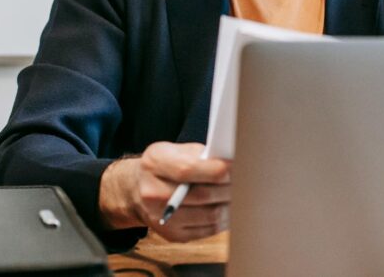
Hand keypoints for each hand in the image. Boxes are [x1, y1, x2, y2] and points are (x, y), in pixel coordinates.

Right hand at [98, 141, 230, 241]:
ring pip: (209, 215)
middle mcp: (153, 193)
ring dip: (231, 205)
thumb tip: (231, 160)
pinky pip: (208, 229)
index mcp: (154, 164)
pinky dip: (224, 219)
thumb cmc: (162, 166)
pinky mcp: (173, 234)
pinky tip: (230, 207)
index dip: (217, 169)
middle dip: (230, 188)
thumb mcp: (174, 150)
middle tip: (246, 180)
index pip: (189, 170)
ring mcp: (162, 218)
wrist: (136, 190)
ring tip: (242, 194)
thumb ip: (199, 154)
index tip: (236, 166)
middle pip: (202, 195)